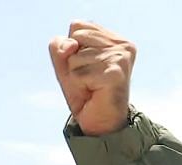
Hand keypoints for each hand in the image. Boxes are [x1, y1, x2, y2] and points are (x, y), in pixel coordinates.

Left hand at [49, 21, 135, 135]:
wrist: (99, 123)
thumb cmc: (85, 92)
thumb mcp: (65, 65)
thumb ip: (59, 47)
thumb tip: (70, 45)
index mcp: (114, 38)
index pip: (77, 25)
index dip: (72, 49)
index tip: (85, 67)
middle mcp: (122, 45)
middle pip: (75, 38)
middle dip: (73, 62)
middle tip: (88, 79)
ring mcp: (120, 58)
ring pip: (75, 57)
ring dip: (76, 77)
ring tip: (91, 87)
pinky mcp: (115, 73)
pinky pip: (78, 74)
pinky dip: (79, 87)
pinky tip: (94, 93)